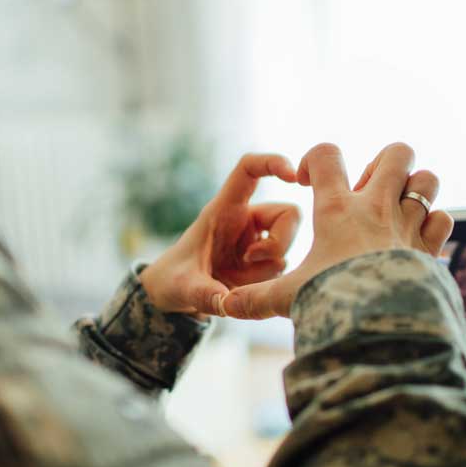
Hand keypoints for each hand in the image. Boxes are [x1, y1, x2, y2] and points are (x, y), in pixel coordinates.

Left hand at [139, 153, 300, 315]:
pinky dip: (268, 285)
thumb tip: (227, 304)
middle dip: (282, 241)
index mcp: (223, 210)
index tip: (293, 174)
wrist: (173, 294)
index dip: (272, 162)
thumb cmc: (172, 279)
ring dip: (269, 269)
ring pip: (287, 244)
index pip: (249, 170)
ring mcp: (256, 241)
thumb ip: (203, 294)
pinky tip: (242, 291)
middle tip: (251, 261)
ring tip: (236, 284)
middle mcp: (244, 220)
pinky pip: (281, 268)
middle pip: (288, 213)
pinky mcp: (262, 262)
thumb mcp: (182, 287)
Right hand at [221, 143, 453, 319]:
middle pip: (397, 152)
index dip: (314, 158)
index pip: (326, 154)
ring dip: (413, 189)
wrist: (384, 325)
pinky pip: (442, 218)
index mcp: (337, 209)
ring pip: (427, 179)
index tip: (306, 181)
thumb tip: (225, 306)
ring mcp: (408, 223)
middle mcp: (377, 207)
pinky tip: (413, 239)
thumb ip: (254, 299)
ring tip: (394, 209)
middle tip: (368, 188)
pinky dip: (431, 224)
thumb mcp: (286, 298)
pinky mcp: (429, 247)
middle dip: (385, 162)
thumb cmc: (333, 302)